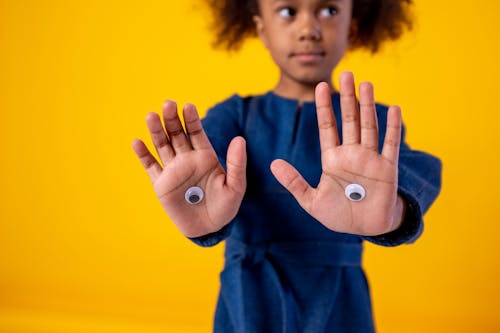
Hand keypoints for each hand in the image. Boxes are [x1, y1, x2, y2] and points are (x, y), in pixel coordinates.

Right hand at [132, 101, 246, 237]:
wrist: (209, 228)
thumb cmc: (225, 207)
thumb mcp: (236, 186)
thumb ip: (237, 163)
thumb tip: (240, 139)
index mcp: (205, 155)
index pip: (196, 132)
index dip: (191, 119)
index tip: (188, 106)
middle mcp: (187, 158)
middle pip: (177, 134)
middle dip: (172, 119)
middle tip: (168, 104)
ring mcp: (173, 170)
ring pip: (162, 146)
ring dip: (156, 131)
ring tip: (151, 116)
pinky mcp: (161, 184)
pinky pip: (150, 166)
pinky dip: (143, 155)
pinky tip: (137, 142)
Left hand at [271, 72, 404, 235]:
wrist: (365, 229)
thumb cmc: (339, 215)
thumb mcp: (311, 201)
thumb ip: (294, 182)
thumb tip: (273, 164)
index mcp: (332, 159)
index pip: (327, 127)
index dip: (324, 107)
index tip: (320, 87)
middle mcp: (351, 154)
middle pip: (349, 120)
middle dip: (347, 98)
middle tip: (346, 74)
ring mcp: (370, 159)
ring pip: (369, 126)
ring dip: (368, 105)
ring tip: (365, 84)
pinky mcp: (387, 168)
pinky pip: (390, 144)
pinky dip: (392, 127)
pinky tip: (393, 108)